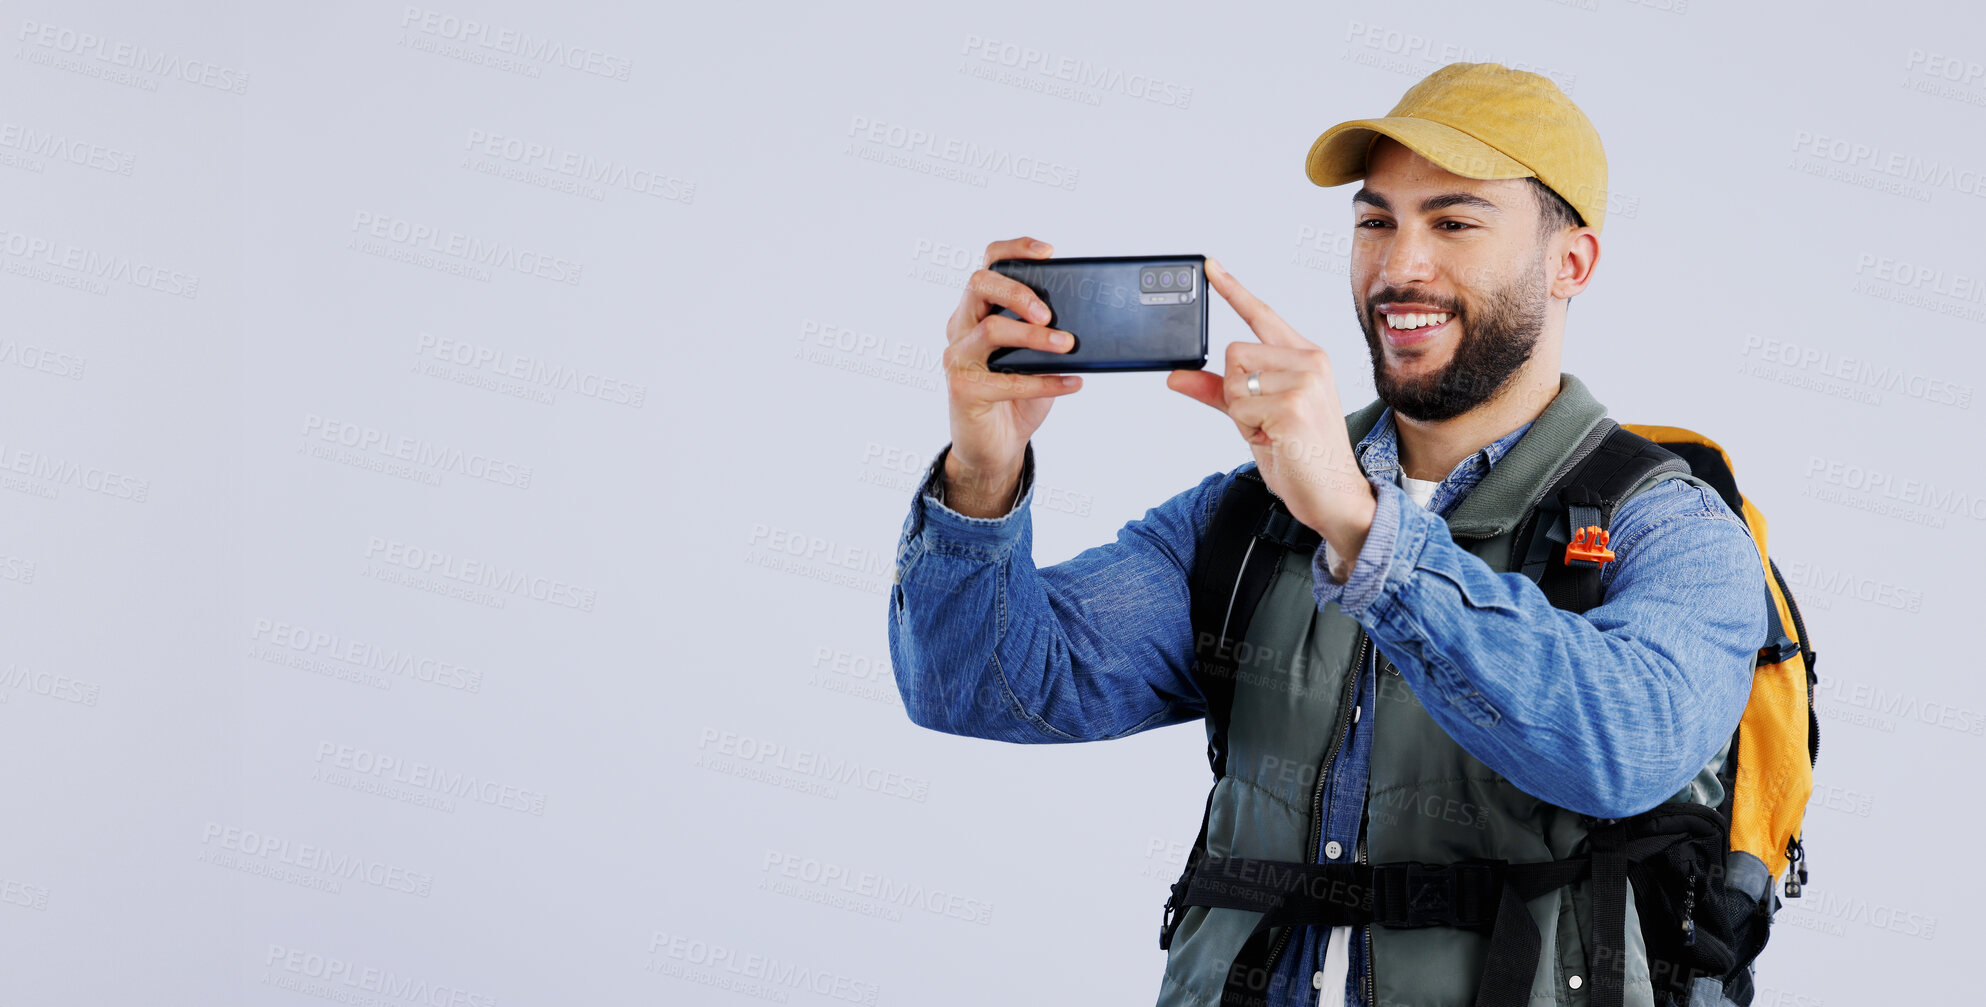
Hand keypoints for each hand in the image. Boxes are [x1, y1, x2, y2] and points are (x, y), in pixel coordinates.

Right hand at [938, 236, 1081, 515]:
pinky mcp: (963, 389)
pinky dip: (1045, 381)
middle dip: (1019, 292)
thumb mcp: (1035, 357)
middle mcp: (961, 328)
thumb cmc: (1015, 397)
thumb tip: (1084, 316)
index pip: (989, 265)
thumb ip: (1045, 332)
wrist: (994, 447)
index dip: (1016, 250)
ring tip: (1067, 344)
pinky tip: (1073, 383)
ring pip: (991, 329)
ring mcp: (958, 358)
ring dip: (1034, 336)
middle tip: (1050, 313)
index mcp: (977, 311)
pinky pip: (1006, 380)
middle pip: (980, 284)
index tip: (1049, 252)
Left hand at [1166, 257, 1375, 553]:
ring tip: (1272, 431)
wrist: (1333, 494)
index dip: (1232, 289)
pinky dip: (1246, 430)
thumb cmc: (1300, 454)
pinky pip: (1238, 407)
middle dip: (1235, 392)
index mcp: (1305, 356)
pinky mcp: (1292, 405)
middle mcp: (1310, 361)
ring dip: (1240, 413)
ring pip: (1233, 380)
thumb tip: (1175, 377)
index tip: (1208, 266)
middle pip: (1233, 352)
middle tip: (1263, 420)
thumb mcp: (1255, 417)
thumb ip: (1218, 392)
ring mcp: (1304, 381)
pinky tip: (1275, 440)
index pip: (1262, 315)